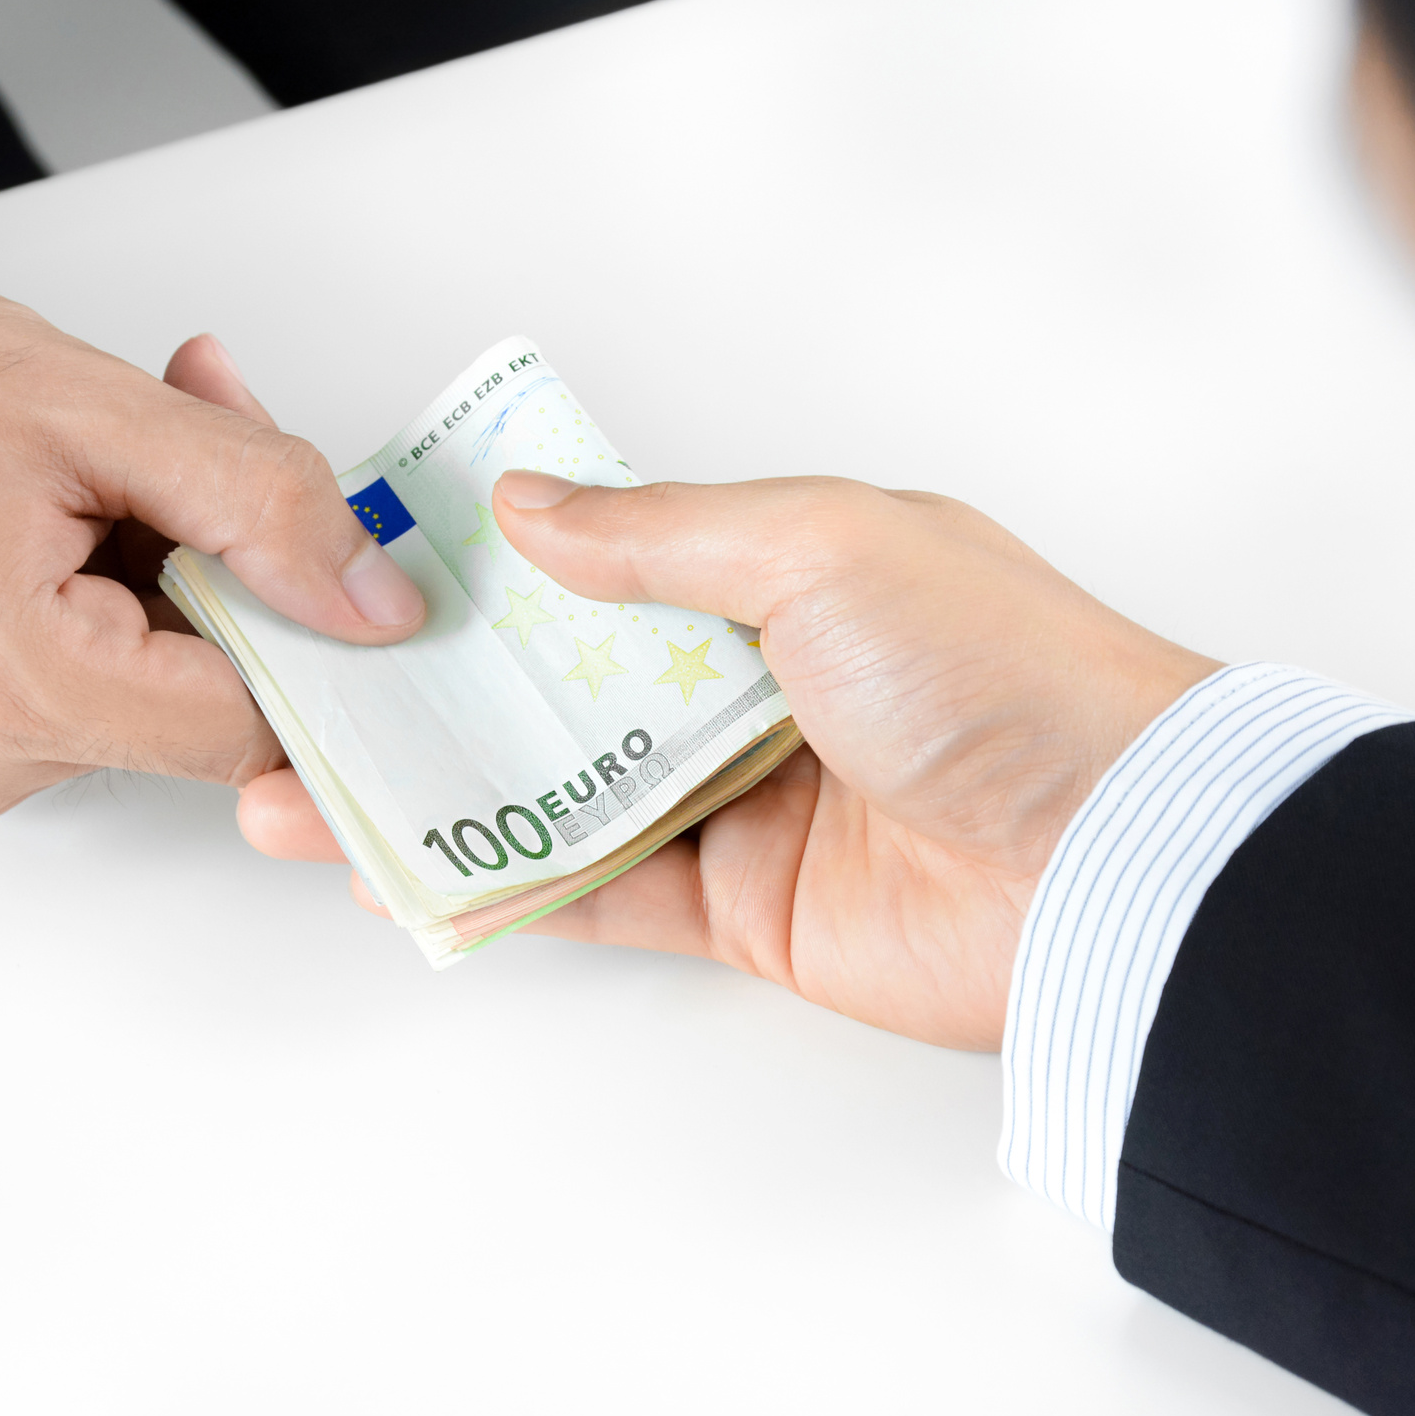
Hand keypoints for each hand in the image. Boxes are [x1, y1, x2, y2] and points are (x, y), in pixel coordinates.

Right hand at [0, 204, 423, 824]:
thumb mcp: (83, 402)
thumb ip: (261, 506)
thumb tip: (375, 607)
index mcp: (0, 688)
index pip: (249, 726)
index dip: (314, 636)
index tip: (339, 559)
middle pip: (193, 702)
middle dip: (222, 561)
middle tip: (192, 415)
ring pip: (134, 687)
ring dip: (153, 563)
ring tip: (84, 443)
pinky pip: (64, 687)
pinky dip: (89, 594)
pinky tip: (47, 498)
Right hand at [240, 473, 1214, 1049]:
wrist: (1113, 857)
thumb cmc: (997, 672)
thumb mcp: (815, 546)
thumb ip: (656, 534)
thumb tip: (526, 506)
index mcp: (782, 573)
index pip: (599, 561)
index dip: (484, 566)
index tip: (370, 566)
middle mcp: (755, 683)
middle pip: (553, 685)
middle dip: (426, 689)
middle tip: (305, 688)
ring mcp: (742, 800)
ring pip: (551, 794)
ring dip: (431, 792)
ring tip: (300, 786)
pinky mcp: (743, 909)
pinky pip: (596, 894)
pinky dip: (498, 886)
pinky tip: (400, 873)